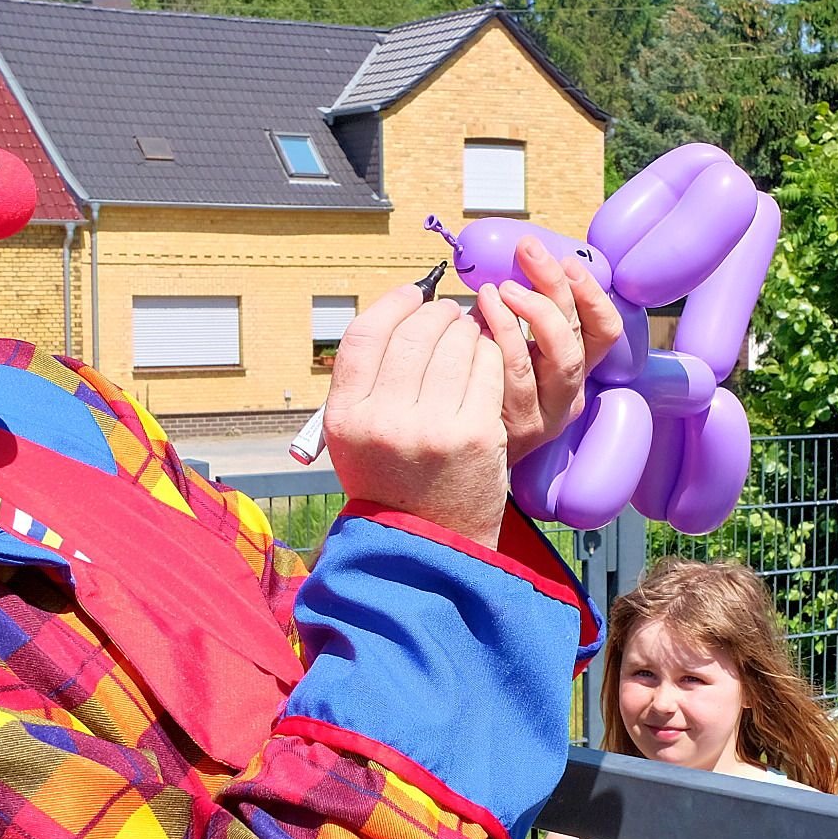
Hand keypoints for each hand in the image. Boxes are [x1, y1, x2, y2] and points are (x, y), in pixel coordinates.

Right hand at [325, 284, 507, 546]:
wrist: (426, 544)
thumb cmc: (393, 483)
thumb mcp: (354, 437)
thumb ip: (366, 382)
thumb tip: (401, 314)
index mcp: (346, 416)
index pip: (365, 334)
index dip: (393, 303)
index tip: (414, 294)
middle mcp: (383, 420)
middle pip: (414, 333)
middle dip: (439, 313)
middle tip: (451, 315)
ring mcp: (432, 427)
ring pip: (457, 344)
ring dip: (469, 331)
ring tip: (471, 339)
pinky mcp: (476, 434)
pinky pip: (488, 367)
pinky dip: (491, 355)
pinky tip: (488, 361)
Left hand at [488, 234, 626, 464]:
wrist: (458, 458)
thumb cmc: (479, 391)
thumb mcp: (507, 347)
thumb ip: (518, 313)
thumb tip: (518, 259)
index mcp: (575, 369)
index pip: (604, 331)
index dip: (592, 294)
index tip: (568, 261)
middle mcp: (569, 393)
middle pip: (580, 336)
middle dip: (557, 286)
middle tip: (528, 252)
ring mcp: (547, 414)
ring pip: (563, 357)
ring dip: (534, 311)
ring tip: (500, 288)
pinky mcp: (519, 428)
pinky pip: (518, 376)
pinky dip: (503, 337)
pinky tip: (479, 316)